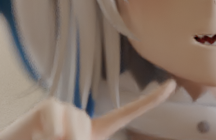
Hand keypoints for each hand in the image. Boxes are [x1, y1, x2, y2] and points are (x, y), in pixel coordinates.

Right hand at [0, 79, 175, 139]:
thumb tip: (84, 135)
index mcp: (94, 131)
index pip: (128, 113)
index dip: (151, 100)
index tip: (173, 84)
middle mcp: (84, 117)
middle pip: (87, 131)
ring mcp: (67, 109)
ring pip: (72, 127)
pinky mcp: (49, 106)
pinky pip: (55, 119)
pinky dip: (46, 133)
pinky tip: (38, 135)